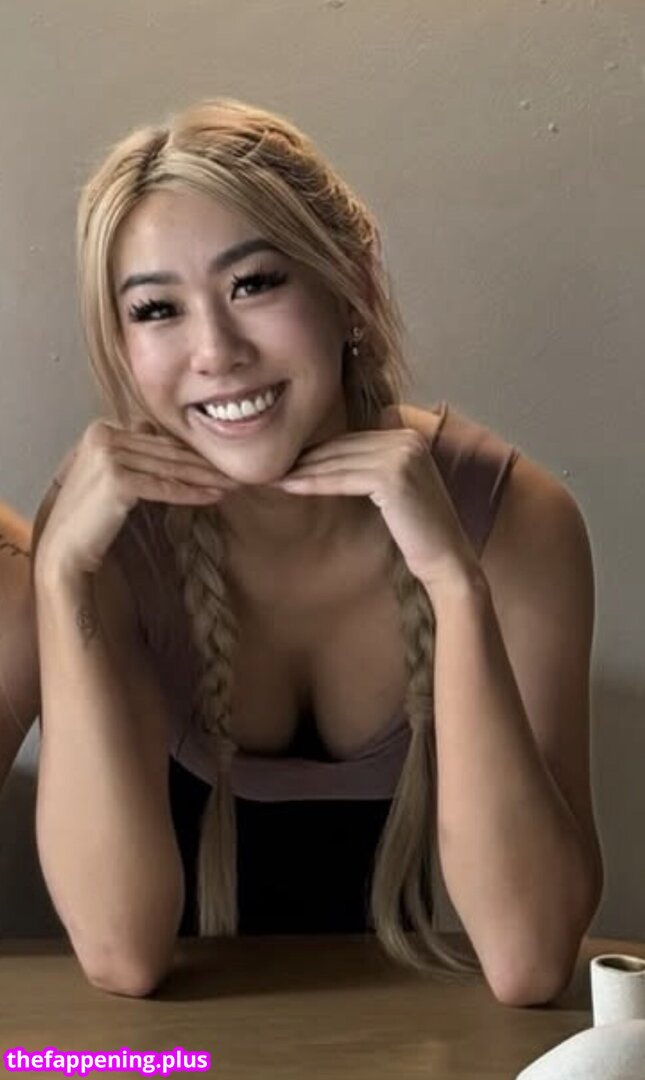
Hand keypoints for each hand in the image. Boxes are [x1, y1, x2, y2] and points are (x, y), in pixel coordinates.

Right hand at [35, 419, 238, 578]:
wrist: (66, 548)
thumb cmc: (91, 517)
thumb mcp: (111, 474)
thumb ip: (133, 454)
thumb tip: (157, 433)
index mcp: (102, 429)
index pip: (158, 441)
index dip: (190, 453)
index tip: (218, 463)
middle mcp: (103, 435)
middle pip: (166, 453)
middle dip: (204, 465)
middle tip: (235, 473)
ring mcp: (108, 455)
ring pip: (170, 469)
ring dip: (205, 478)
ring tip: (232, 485)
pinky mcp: (117, 480)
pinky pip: (164, 487)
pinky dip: (192, 493)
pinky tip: (214, 497)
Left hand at [269, 406, 481, 596]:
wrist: (446, 561)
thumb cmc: (417, 533)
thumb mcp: (393, 491)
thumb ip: (369, 468)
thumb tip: (325, 460)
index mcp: (408, 436)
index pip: (350, 440)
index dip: (317, 451)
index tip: (287, 461)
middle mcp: (407, 438)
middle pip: (342, 446)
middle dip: (305, 457)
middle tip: (271, 466)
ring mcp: (402, 455)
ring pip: (338, 461)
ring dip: (303, 470)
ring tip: (274, 477)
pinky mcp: (393, 476)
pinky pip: (343, 478)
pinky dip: (315, 482)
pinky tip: (291, 487)